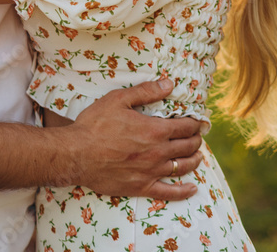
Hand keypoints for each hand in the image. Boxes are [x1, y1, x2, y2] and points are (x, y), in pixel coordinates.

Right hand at [65, 79, 202, 199]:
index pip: (184, 126)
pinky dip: (183, 191)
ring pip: (182, 167)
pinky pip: (169, 192)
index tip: (199, 120)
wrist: (77, 154)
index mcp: (154, 129)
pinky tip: (192, 189)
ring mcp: (151, 172)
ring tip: (198, 155)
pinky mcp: (141, 187)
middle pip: (187, 146)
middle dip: (196, 139)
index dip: (195, 123)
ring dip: (194, 160)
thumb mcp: (119, 99)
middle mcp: (157, 152)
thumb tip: (169, 84)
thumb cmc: (95, 124)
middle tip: (199, 135)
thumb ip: (146, 91)